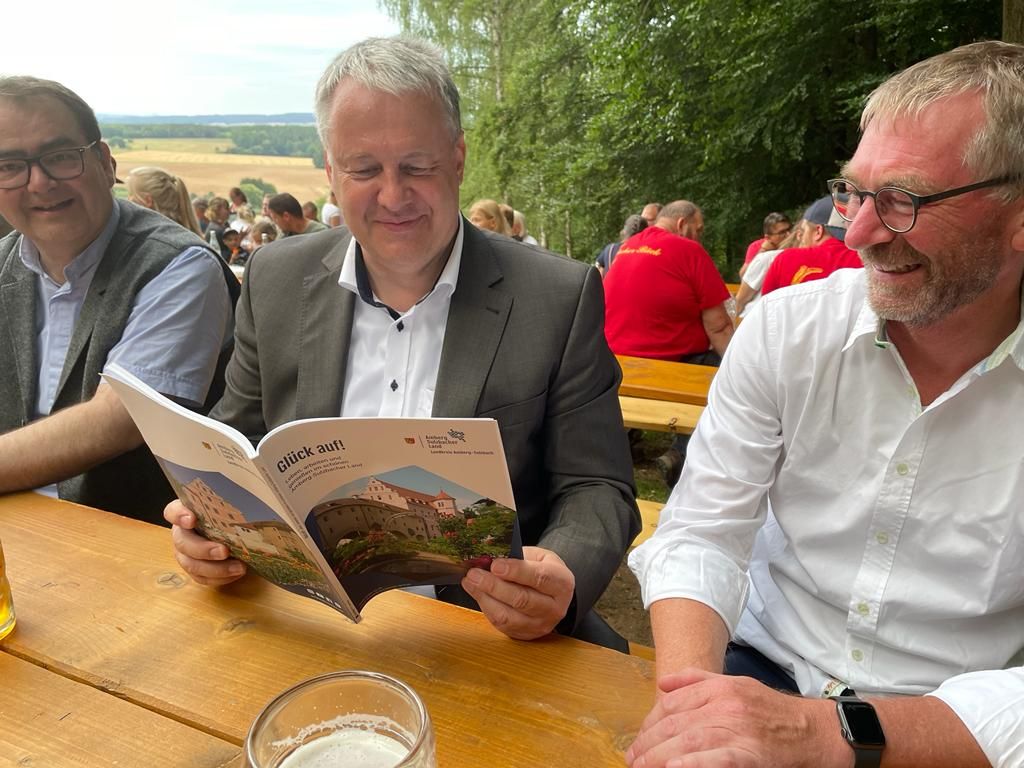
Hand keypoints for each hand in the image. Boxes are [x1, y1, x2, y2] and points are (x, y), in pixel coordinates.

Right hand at [164, 500, 246, 586]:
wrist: (238, 533)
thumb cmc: (233, 515)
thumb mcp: (231, 506)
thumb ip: (231, 503)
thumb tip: (251, 495)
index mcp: (186, 513)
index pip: (173, 511)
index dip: (179, 516)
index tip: (192, 519)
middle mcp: (182, 533)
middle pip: (182, 542)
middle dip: (203, 549)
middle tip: (224, 551)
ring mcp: (186, 554)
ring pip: (191, 564)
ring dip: (215, 569)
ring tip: (239, 567)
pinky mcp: (195, 570)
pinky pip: (202, 578)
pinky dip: (220, 578)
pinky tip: (236, 573)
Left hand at [460, 546, 574, 640]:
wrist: (553, 595)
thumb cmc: (543, 571)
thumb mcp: (538, 557)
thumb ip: (518, 557)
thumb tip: (489, 558)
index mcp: (561, 583)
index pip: (539, 577)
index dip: (516, 571)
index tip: (495, 565)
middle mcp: (554, 607)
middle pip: (522, 600)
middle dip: (494, 586)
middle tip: (474, 574)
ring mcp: (540, 624)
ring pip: (508, 616)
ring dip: (485, 598)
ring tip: (470, 581)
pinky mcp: (525, 634)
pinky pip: (501, 624)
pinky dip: (485, 606)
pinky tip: (476, 592)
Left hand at [625, 669, 850, 767]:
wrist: (818, 731)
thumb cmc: (775, 712)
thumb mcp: (737, 685)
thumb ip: (697, 682)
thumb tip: (663, 685)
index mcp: (720, 687)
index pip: (673, 704)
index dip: (650, 724)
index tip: (638, 740)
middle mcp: (726, 704)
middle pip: (676, 723)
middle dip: (649, 743)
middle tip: (632, 759)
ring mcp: (739, 728)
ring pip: (690, 740)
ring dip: (660, 756)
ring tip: (642, 767)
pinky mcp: (752, 753)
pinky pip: (718, 758)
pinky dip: (694, 763)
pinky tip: (675, 767)